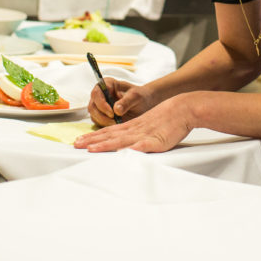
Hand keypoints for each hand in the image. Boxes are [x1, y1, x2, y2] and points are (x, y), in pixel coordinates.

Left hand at [75, 94, 193, 153]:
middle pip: (110, 136)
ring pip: (122, 140)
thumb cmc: (168, 117)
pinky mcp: (157, 140)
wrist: (184, 108)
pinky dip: (133, 149)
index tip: (81, 140)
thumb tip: (125, 145)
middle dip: (92, 141)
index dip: (94, 136)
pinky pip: (144, 146)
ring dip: (106, 145)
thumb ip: (137, 135)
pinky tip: (125, 152)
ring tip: (92, 149)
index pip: (109, 132)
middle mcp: (135, 130)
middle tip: (77, 144)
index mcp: (133, 127)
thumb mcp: (148, 125)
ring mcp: (145, 135)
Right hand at [86, 78, 154, 126]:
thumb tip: (116, 110)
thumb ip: (127, 101)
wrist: (144, 104)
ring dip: (104, 122)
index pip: (97, 92)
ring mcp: (99, 105)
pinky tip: (116, 125)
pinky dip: (105, 125)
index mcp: (107, 84)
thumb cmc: (140, 96)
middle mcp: (100, 94)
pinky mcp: (101, 116)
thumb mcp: (136, 97)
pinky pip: (98, 122)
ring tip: (118, 123)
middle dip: (102, 116)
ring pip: (94, 115)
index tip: (112, 113)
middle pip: (92, 106)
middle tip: (115, 121)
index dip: (101, 103)